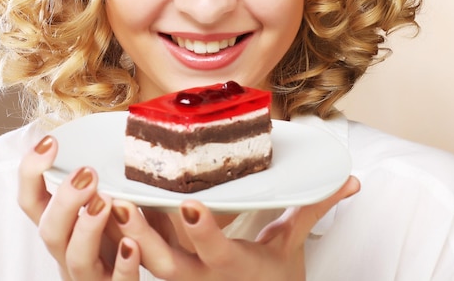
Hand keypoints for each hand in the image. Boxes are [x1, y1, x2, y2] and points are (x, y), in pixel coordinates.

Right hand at [17, 135, 140, 279]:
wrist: (131, 279)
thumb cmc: (121, 237)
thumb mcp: (106, 206)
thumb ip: (102, 179)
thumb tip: (113, 127)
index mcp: (62, 228)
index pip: (31, 201)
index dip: (31, 173)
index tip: (50, 142)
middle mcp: (69, 252)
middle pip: (49, 231)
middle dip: (64, 201)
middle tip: (87, 173)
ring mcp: (91, 275)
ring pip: (77, 258)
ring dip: (88, 228)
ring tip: (106, 201)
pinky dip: (123, 266)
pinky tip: (132, 245)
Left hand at [111, 176, 359, 280]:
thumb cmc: (275, 275)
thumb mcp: (293, 242)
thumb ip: (316, 207)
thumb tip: (352, 181)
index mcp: (236, 267)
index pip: (218, 251)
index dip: (204, 230)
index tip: (190, 203)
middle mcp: (203, 278)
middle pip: (166, 262)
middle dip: (142, 236)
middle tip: (120, 202)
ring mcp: (182, 280)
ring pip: (146, 262)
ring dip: (122, 235)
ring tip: (101, 200)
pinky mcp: (169, 275)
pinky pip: (141, 257)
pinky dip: (121, 237)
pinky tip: (105, 208)